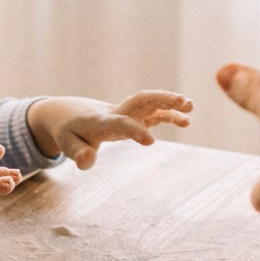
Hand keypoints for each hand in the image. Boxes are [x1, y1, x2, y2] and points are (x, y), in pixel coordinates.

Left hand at [30, 90, 194, 169]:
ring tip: (191, 106)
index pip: (119, 123)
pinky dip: (169, 114)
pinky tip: (186, 121)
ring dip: (169, 102)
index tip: (151, 142)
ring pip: (150, 103)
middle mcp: (116, 112)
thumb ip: (79, 154)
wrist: (70, 115)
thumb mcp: (68, 145)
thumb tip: (87, 161)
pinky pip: (153, 112)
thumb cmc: (70, 133)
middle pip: (139, 100)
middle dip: (160, 99)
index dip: (134, 130)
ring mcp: (127, 112)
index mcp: (99, 121)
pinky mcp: (133, 115)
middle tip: (182, 102)